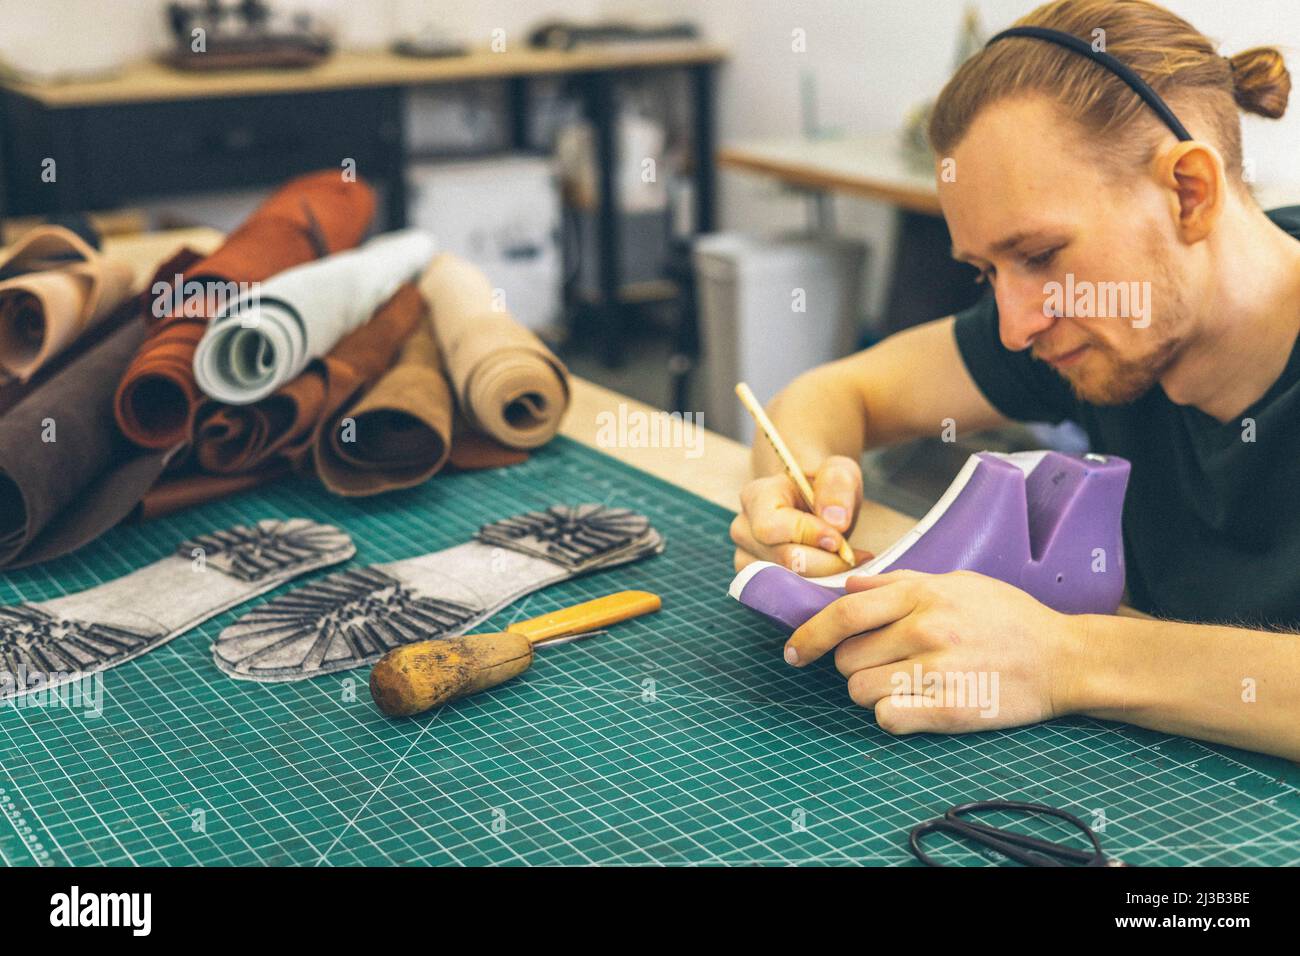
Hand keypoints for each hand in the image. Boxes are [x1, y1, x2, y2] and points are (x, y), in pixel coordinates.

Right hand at [730, 455, 871, 576]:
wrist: (816, 506)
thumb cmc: (824, 488)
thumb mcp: (839, 473)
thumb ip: (838, 486)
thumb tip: (835, 520)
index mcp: (755, 496)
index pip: (771, 527)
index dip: (808, 536)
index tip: (839, 539)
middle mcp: (743, 529)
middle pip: (782, 560)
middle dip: (824, 562)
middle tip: (852, 556)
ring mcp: (746, 558)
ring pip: (785, 583)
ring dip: (823, 578)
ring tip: (845, 564)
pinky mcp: (757, 582)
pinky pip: (786, 596)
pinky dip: (815, 590)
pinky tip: (833, 575)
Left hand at [785, 569, 1082, 733]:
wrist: (1063, 658)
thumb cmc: (1009, 617)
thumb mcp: (957, 582)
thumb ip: (898, 582)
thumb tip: (848, 583)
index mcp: (923, 594)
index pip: (844, 613)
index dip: (810, 635)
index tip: (794, 651)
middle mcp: (926, 629)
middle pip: (847, 658)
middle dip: (854, 664)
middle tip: (885, 663)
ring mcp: (938, 670)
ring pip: (860, 691)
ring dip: (872, 691)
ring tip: (904, 683)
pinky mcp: (950, 709)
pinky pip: (888, 718)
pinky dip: (892, 715)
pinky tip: (915, 704)